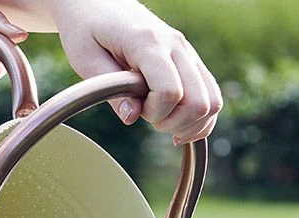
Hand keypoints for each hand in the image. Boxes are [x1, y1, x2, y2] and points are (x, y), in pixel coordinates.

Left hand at [45, 0, 221, 143]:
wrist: (98, 3)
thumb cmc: (87, 30)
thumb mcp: (86, 60)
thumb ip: (110, 91)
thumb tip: (132, 118)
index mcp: (148, 42)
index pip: (170, 91)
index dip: (155, 113)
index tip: (135, 110)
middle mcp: (175, 45)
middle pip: (200, 102)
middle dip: (175, 124)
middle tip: (150, 119)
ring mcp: (187, 52)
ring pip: (213, 102)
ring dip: (190, 124)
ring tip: (164, 121)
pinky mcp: (190, 61)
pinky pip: (212, 97)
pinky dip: (199, 119)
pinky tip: (178, 124)